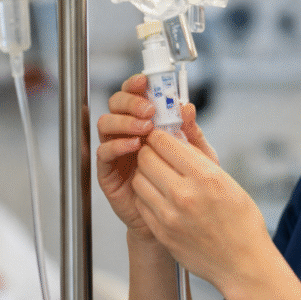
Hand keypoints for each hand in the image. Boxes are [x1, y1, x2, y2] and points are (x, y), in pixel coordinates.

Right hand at [96, 73, 217, 241]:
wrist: (174, 219)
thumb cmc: (184, 183)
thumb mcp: (196, 156)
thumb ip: (191, 133)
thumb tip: (187, 107)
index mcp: (146, 123)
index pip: (135, 96)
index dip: (136, 85)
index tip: (146, 81)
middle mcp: (126, 132)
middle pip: (115, 104)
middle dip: (130, 102)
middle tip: (149, 109)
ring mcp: (115, 151)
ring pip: (106, 124)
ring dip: (124, 121)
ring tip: (144, 128)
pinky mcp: (107, 171)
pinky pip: (104, 152)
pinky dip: (117, 145)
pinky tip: (134, 146)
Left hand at [132, 123, 269, 290]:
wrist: (243, 264)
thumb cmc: (242, 219)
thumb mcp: (227, 178)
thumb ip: (199, 148)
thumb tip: (182, 116)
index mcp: (205, 176)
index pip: (164, 142)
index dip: (161, 135)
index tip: (164, 137)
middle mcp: (184, 194)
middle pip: (146, 158)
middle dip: (150, 152)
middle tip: (159, 155)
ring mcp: (169, 216)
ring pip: (139, 180)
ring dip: (146, 174)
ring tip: (160, 177)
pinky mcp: (161, 233)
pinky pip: (141, 203)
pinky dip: (147, 196)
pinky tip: (161, 197)